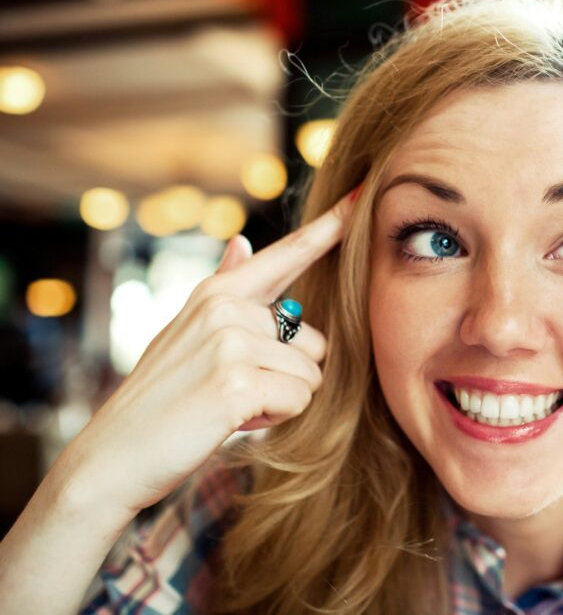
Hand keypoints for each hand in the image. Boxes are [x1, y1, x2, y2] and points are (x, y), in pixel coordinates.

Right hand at [53, 187, 358, 516]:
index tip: (362, 193)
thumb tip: (242, 241)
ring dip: (281, 401)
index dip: (330, 227)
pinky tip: (231, 421)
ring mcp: (230, 342)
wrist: (111, 457)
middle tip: (234, 391)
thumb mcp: (188, 333)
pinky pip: (300, 399)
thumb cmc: (160, 399)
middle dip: (288, 377)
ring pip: (312, 375)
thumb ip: (225, 288)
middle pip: (316, 341)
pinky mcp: (236, 381)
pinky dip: (275, 419)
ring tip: (229, 406)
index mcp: (218, 293)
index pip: (286, 254)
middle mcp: (226, 308)